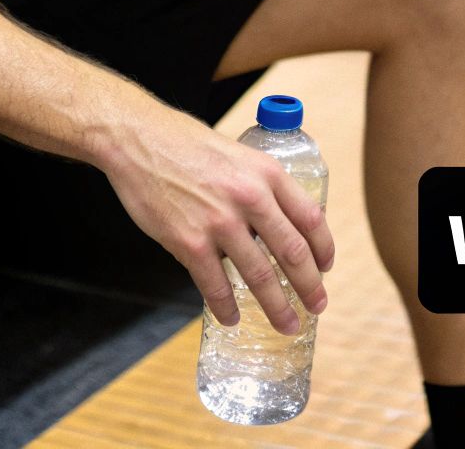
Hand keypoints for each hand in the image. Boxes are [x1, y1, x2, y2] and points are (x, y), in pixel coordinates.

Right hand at [100, 108, 333, 334]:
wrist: (138, 139)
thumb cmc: (185, 144)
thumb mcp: (239, 155)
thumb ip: (260, 186)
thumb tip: (276, 223)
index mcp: (267, 173)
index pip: (310, 218)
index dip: (323, 249)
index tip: (326, 268)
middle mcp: (250, 197)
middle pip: (292, 253)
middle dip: (309, 287)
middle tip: (317, 306)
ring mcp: (219, 222)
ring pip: (259, 276)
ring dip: (276, 307)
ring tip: (286, 324)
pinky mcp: (188, 241)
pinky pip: (214, 285)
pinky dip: (226, 307)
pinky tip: (232, 318)